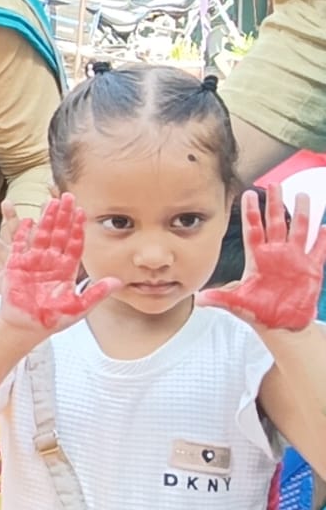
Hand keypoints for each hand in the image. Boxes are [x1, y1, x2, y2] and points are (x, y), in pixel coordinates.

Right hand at [0, 194, 118, 333]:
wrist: (26, 327)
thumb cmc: (52, 319)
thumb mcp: (78, 307)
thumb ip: (96, 293)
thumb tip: (118, 282)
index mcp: (66, 269)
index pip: (73, 243)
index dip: (77, 228)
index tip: (83, 212)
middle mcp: (50, 262)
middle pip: (58, 234)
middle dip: (63, 215)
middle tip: (68, 196)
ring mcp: (33, 262)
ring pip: (42, 235)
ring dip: (46, 219)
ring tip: (51, 202)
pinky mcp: (16, 266)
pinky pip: (20, 245)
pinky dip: (23, 233)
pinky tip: (29, 221)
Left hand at [198, 184, 325, 331]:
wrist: (281, 325)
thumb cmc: (258, 312)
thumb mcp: (236, 304)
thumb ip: (219, 298)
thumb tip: (197, 299)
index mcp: (257, 258)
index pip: (253, 229)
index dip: (251, 212)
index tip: (248, 193)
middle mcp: (276, 254)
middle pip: (275, 223)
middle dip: (275, 204)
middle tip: (275, 184)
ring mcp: (294, 259)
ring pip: (299, 230)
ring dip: (302, 213)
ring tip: (302, 195)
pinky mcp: (310, 269)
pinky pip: (318, 250)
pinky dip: (322, 239)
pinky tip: (325, 226)